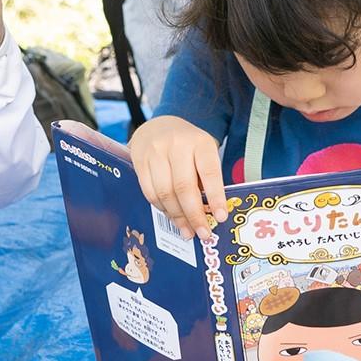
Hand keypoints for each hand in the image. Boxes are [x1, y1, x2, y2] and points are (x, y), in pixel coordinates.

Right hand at [128, 115, 227, 240]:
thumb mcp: (203, 152)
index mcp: (199, 142)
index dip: (215, 197)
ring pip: (165, 193)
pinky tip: (171, 216)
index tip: (221, 217)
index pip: (209, 172)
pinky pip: (150, 192)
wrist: (157, 126)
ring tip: (187, 231)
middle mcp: (177, 145)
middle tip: (203, 233)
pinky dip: (162, 208)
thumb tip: (210, 214)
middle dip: (194, 215)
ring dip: (177, 217)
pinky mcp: (139, 161)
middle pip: (184, 187)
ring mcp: (155, 152)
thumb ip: (206, 178)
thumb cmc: (187, 145)